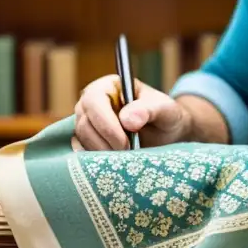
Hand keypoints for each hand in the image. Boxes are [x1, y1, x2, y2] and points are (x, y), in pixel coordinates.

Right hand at [74, 75, 191, 150]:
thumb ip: (149, 110)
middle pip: (84, 123)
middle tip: (127, 154)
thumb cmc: (165, 116)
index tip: (125, 143)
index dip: (106, 124)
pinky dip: (96, 160)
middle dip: (105, 142)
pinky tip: (114, 162)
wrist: (165, 134)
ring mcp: (86, 121)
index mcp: (109, 86)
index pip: (94, 100)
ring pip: (81, 139)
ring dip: (102, 152)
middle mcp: (92, 101)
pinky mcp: (85, 139)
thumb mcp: (165, 109)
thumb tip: (127, 119)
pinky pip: (81, 151)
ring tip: (125, 157)